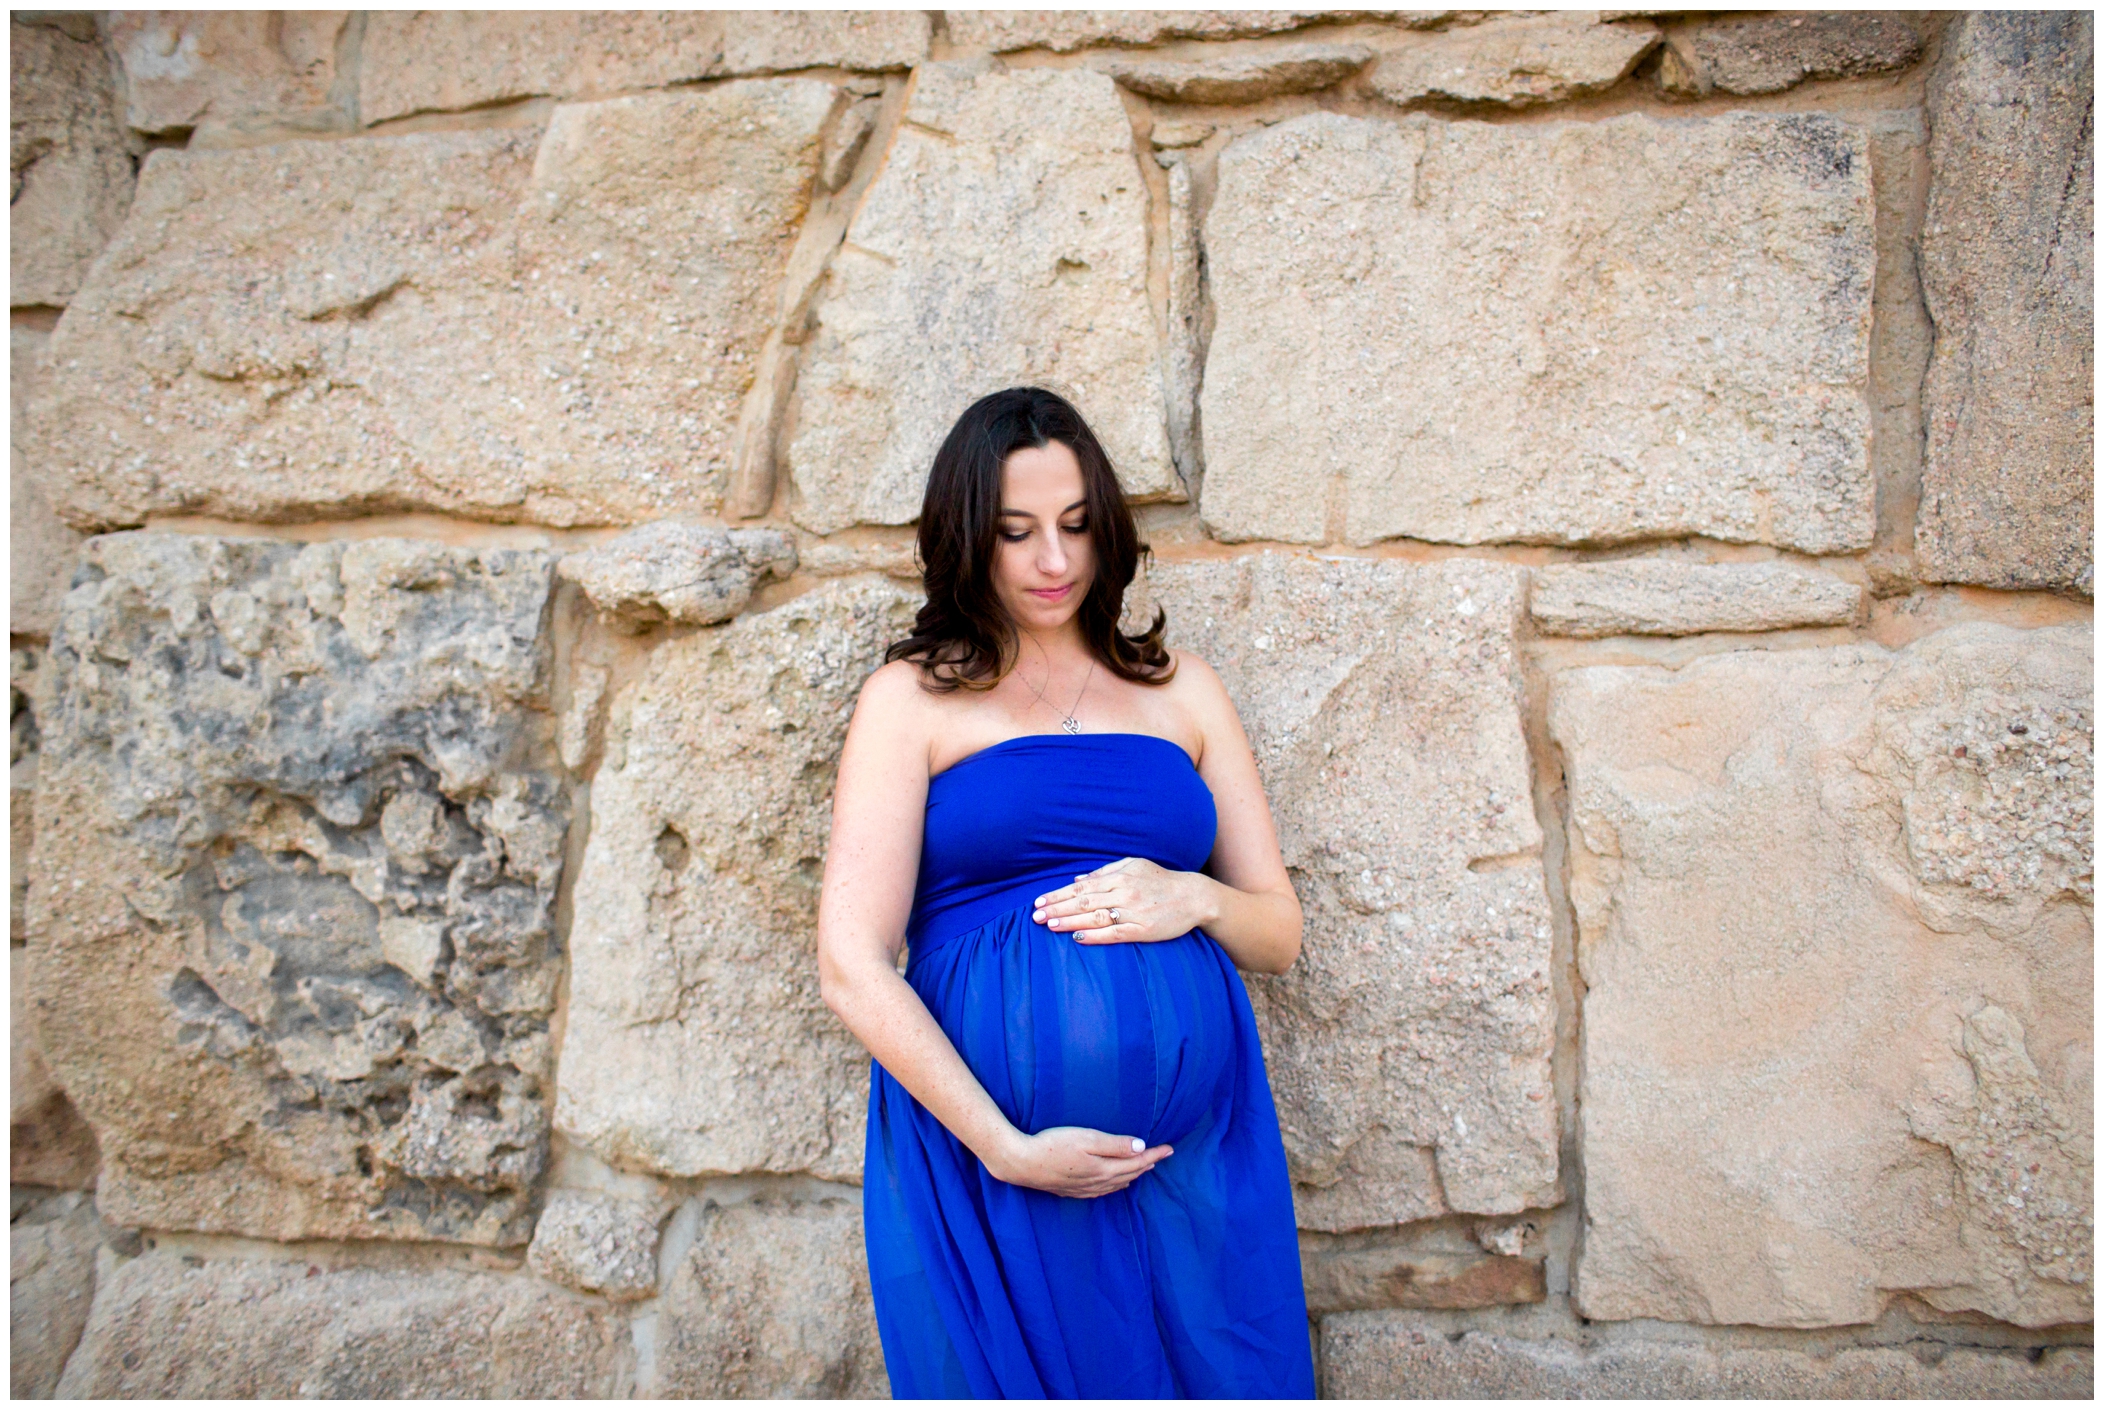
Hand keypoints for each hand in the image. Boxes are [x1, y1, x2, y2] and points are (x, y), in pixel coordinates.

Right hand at [985, 1125, 1173, 1197]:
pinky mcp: (1074, 1191)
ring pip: (1118, 1184)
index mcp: (1104, 1169)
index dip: (1155, 1155)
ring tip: (1145, 1168)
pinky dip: (1117, 1185)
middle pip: (1130, 1174)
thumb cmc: (1052, 1146)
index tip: (1170, 1148)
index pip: (1137, 1162)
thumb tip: (1140, 1147)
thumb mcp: (1086, 1139)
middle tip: (1162, 1156)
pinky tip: (1117, 1183)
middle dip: (1148, 1164)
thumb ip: (1114, 1144)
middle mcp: (1098, 1182)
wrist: (1022, 1164)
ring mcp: (1085, 1189)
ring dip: (1134, 1176)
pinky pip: (1104, 1191)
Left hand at [1031, 857, 1214, 944]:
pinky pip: (1114, 933)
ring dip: (1070, 921)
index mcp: (1119, 876)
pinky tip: (1077, 938)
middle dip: (1057, 908)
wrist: (1194, 896)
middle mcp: (1124, 892)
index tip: (1039, 901)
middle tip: (1035, 916)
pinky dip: (1094, 936)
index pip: (1081, 887)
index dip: (1058, 895)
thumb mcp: (1134, 865)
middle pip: (1083, 901)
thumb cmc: (1161, 880)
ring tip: (1049, 925)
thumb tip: (1077, 880)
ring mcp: (1133, 912)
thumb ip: (1105, 872)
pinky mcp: (1143, 930)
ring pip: (1095, 916)